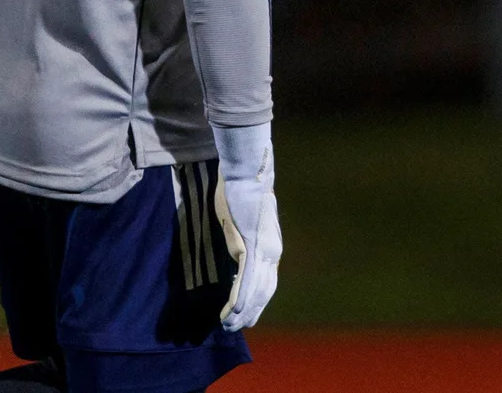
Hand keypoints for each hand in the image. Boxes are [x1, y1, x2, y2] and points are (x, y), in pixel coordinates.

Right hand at [211, 124, 280, 331]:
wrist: (247, 174)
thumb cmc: (240, 192)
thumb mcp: (242, 221)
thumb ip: (242, 237)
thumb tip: (236, 247)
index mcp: (271, 247)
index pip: (267, 283)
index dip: (257, 301)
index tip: (245, 314)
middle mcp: (272, 252)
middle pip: (264, 292)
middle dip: (250, 312)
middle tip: (237, 327)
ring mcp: (263, 250)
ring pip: (255, 290)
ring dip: (242, 311)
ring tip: (229, 326)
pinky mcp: (251, 246)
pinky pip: (245, 278)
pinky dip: (239, 297)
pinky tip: (233, 311)